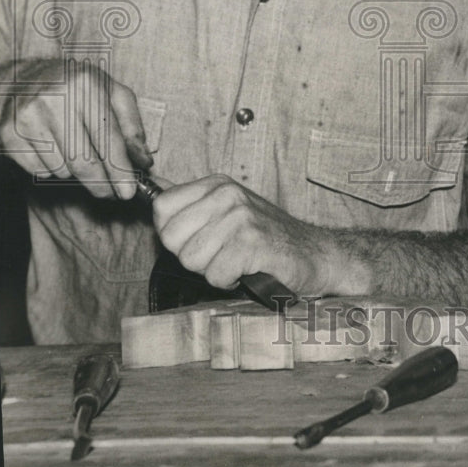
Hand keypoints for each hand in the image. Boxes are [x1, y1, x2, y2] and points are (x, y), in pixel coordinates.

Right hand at [0, 58, 151, 198]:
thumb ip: (132, 126)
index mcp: (85, 86)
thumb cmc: (77, 87)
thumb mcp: (112, 93)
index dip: (119, 170)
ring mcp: (28, 118)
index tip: (128, 192)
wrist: (24, 78)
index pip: (107, 139)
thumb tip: (143, 162)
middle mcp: (54, 100)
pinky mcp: (8, 135)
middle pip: (83, 162)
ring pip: (62, 170)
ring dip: (76, 173)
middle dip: (102, 185)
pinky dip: (52, 169)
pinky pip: (40, 171)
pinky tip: (53, 147)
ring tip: (76, 150)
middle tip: (112, 194)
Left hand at [151, 174, 330, 292]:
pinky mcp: (252, 242)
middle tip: (220, 254)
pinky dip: (229, 281)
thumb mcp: (227, 213)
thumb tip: (153, 203)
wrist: (314, 254)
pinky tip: (247, 270)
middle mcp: (228, 194)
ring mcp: (241, 216)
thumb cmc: (267, 239)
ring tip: (236, 261)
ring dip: (212, 271)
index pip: (162, 208)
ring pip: (191, 259)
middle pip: (171, 237)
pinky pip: (216, 274)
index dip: (174, 235)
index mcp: (217, 184)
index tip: (199, 240)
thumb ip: (192, 209)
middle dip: (191, 257)